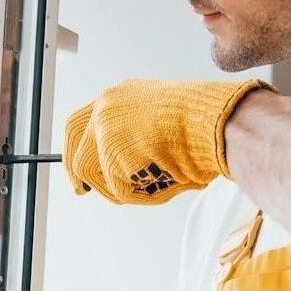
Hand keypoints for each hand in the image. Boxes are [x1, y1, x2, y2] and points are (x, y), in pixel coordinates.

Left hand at [62, 77, 273, 203]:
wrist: (216, 121)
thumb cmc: (203, 124)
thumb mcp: (161, 123)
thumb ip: (135, 138)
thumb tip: (121, 168)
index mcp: (117, 97)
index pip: (78, 124)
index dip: (74, 150)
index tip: (76, 172)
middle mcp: (105, 109)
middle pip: (76, 151)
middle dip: (78, 175)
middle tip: (81, 191)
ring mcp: (106, 130)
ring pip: (99, 177)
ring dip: (124, 188)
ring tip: (159, 179)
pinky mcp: (112, 152)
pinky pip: (119, 189)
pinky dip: (141, 194)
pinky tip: (165, 179)